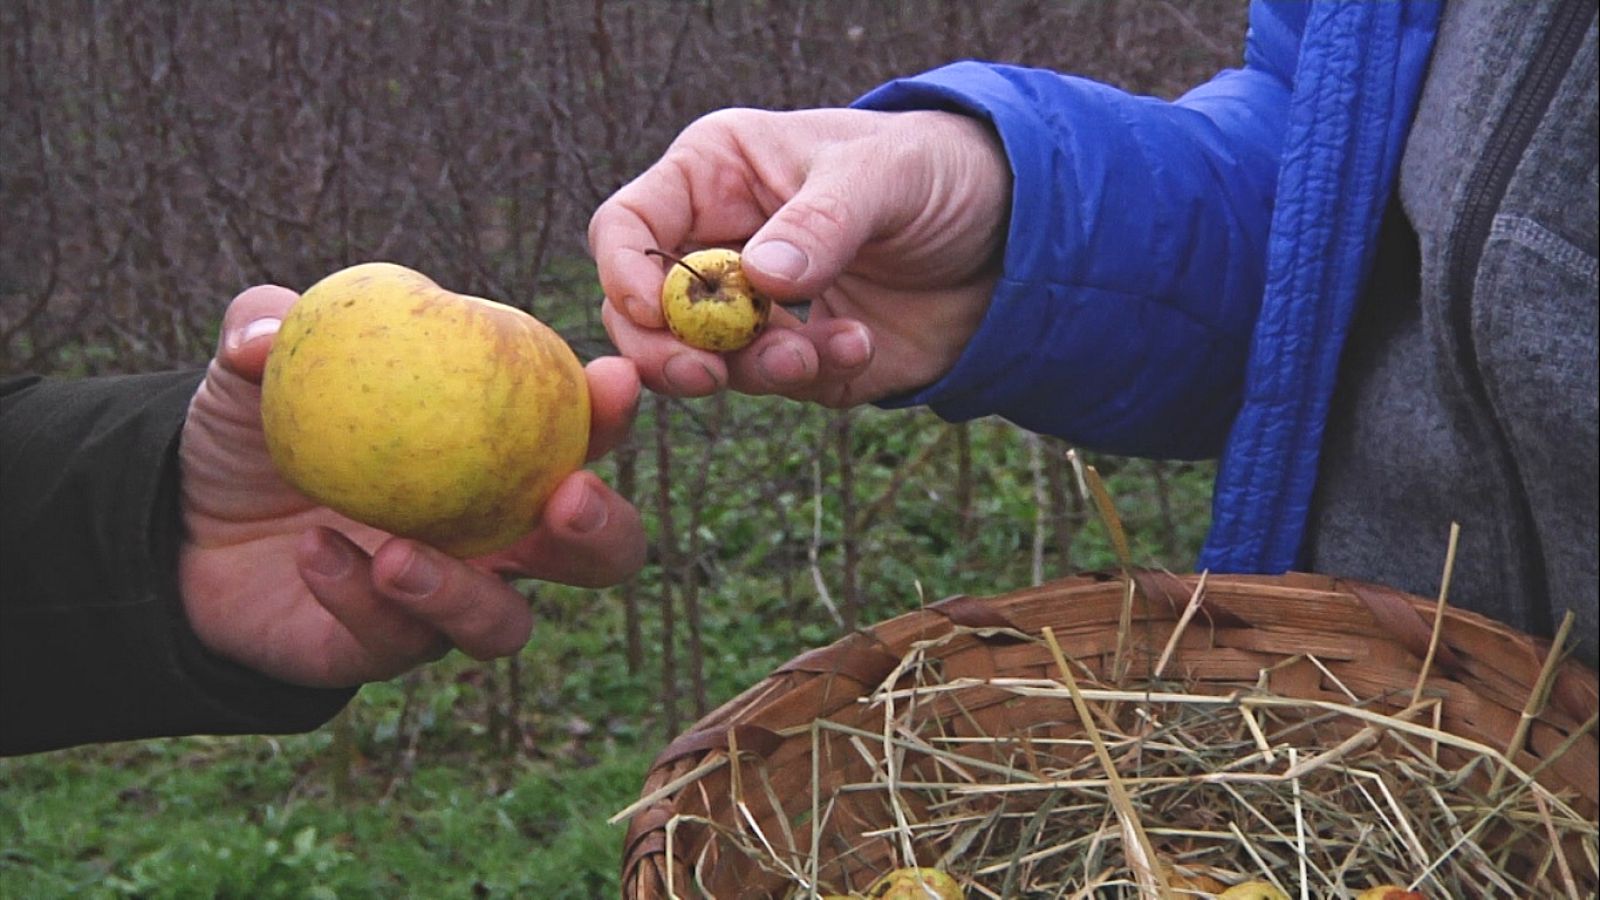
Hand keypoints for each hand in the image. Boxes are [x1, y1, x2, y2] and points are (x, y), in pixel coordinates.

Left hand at [176, 285, 646, 687]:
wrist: (182, 530)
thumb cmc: (255, 433)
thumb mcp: (253, 365)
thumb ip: (263, 327)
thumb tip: (268, 335)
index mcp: (499, 454)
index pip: (582, 433)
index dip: (612, 412)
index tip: (611, 380)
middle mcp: (496, 537)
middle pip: (599, 554)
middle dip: (604, 531)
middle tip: (567, 500)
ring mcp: (448, 601)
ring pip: (505, 625)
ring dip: (465, 595)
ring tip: (397, 555)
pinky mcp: (387, 651)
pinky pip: (396, 640)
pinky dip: (359, 599)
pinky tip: (314, 554)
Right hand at [589, 107, 1010, 406]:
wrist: (1015, 237)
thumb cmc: (939, 171)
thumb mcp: (884, 176)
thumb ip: (822, 222)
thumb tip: (757, 277)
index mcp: (715, 176)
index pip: (628, 228)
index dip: (626, 274)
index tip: (656, 313)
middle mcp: (721, 244)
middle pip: (644, 314)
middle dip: (668, 351)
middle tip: (708, 376)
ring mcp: (758, 309)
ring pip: (706, 362)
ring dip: (756, 368)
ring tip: (817, 352)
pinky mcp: (800, 357)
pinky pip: (779, 385)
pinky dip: (814, 375)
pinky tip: (859, 344)